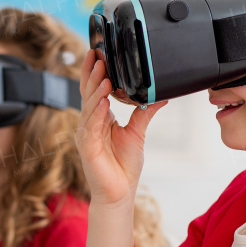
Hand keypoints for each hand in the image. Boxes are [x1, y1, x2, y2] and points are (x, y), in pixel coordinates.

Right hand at [75, 49, 165, 208]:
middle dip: (92, 73)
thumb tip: (159, 95)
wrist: (120, 193)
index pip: (94, 90)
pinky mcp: (87, 147)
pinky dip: (96, 112)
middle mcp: (90, 123)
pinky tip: (102, 101)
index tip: (99, 53)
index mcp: (99, 118)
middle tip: (98, 54)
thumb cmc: (124, 166)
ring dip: (95, 89)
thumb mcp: (137, 133)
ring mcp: (86, 135)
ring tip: (103, 74)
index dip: (95, 72)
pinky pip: (90, 126)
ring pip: (88, 106)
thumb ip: (145, 112)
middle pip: (88, 93)